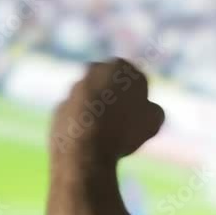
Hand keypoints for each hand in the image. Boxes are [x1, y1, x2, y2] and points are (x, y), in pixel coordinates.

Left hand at [49, 58, 164, 162]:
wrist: (84, 148)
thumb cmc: (124, 129)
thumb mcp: (154, 119)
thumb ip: (152, 108)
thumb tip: (147, 110)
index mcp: (121, 66)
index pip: (137, 81)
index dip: (141, 99)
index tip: (141, 115)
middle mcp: (94, 70)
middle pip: (113, 87)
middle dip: (118, 100)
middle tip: (126, 124)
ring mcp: (74, 89)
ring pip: (95, 101)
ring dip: (102, 113)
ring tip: (110, 136)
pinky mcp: (60, 107)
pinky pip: (79, 116)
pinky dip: (86, 125)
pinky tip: (92, 141)